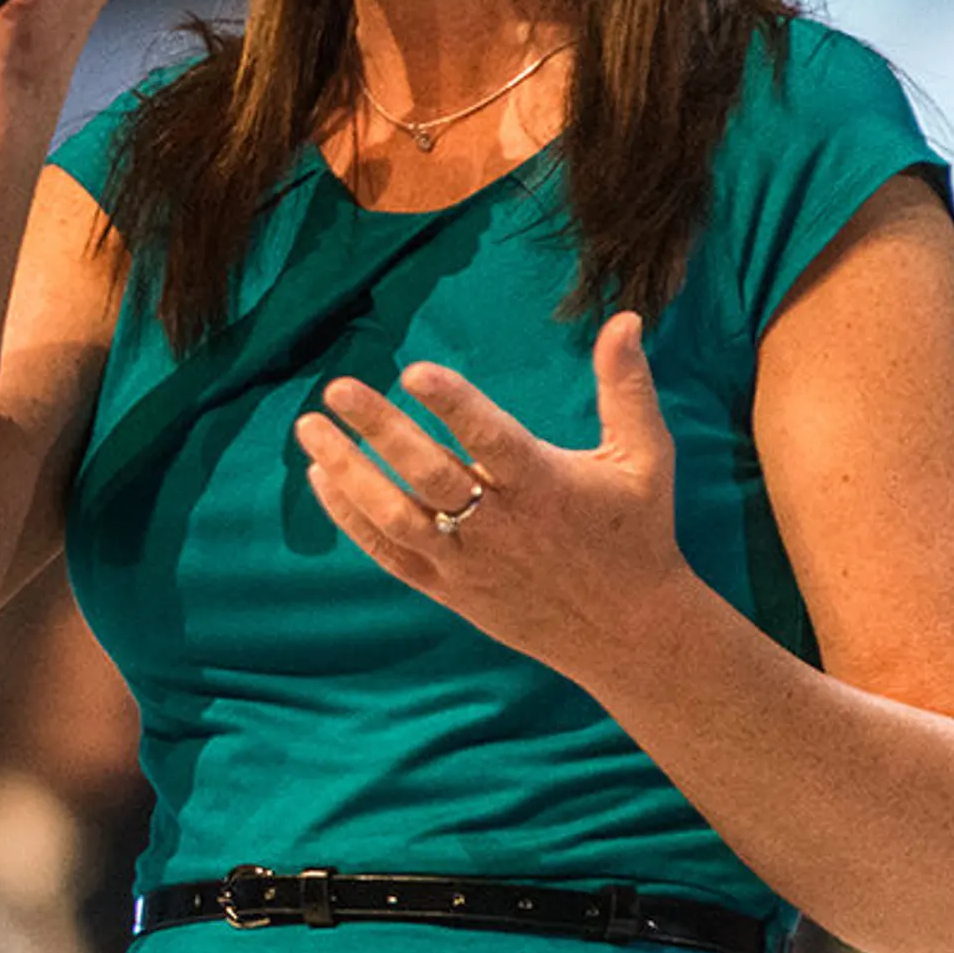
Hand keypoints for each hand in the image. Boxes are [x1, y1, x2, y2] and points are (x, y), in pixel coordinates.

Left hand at [290, 312, 696, 678]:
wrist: (627, 634)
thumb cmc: (636, 534)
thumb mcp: (645, 458)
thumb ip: (627, 387)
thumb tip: (625, 318)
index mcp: (545, 486)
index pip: (492, 440)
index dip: (454, 405)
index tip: (413, 371)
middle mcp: (500, 526)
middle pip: (429, 475)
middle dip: (379, 430)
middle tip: (337, 388)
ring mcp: (468, 561)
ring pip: (395, 517)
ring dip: (347, 472)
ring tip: (308, 429)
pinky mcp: (448, 589)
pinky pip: (388, 554)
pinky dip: (351, 518)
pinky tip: (321, 479)